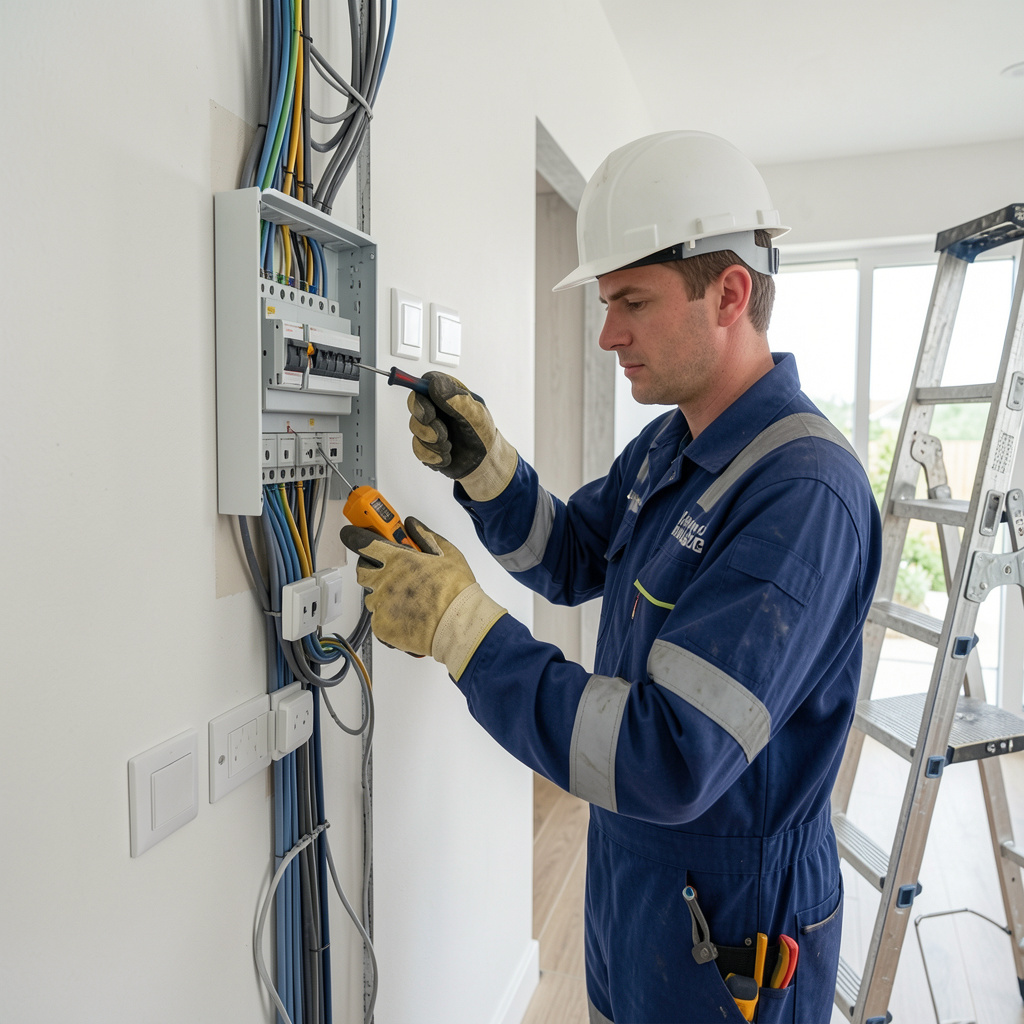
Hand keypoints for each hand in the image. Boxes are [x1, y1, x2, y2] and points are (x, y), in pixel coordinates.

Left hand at [340, 517, 505, 678]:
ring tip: (406, 602)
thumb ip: (426, 536)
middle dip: (370, 570)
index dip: (355, 537)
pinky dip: (389, 619)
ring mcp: (381, 605)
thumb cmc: (456, 591)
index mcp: (399, 560)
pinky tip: (406, 618)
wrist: (459, 624)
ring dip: (382, 597)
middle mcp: (385, 581)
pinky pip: (378, 620)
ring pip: (371, 598)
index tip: (350, 535)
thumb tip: (412, 525)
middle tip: (386, 573)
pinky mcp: (382, 627)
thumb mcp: (448, 554)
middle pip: (362, 572)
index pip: (365, 543)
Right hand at [407, 372, 517, 500]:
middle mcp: (437, 408)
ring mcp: (429, 425)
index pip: (425, 384)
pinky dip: (433, 456)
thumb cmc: (483, 435)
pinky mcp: (426, 444)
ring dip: (433, 442)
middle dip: (427, 423)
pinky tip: (446, 456)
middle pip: (415, 406)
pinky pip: (418, 449)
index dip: (421, 395)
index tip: (430, 411)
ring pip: (415, 429)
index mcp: (449, 394)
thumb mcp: (476, 415)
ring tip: (449, 445)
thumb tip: (435, 384)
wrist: (484, 462)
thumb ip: (456, 399)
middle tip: (441, 433)